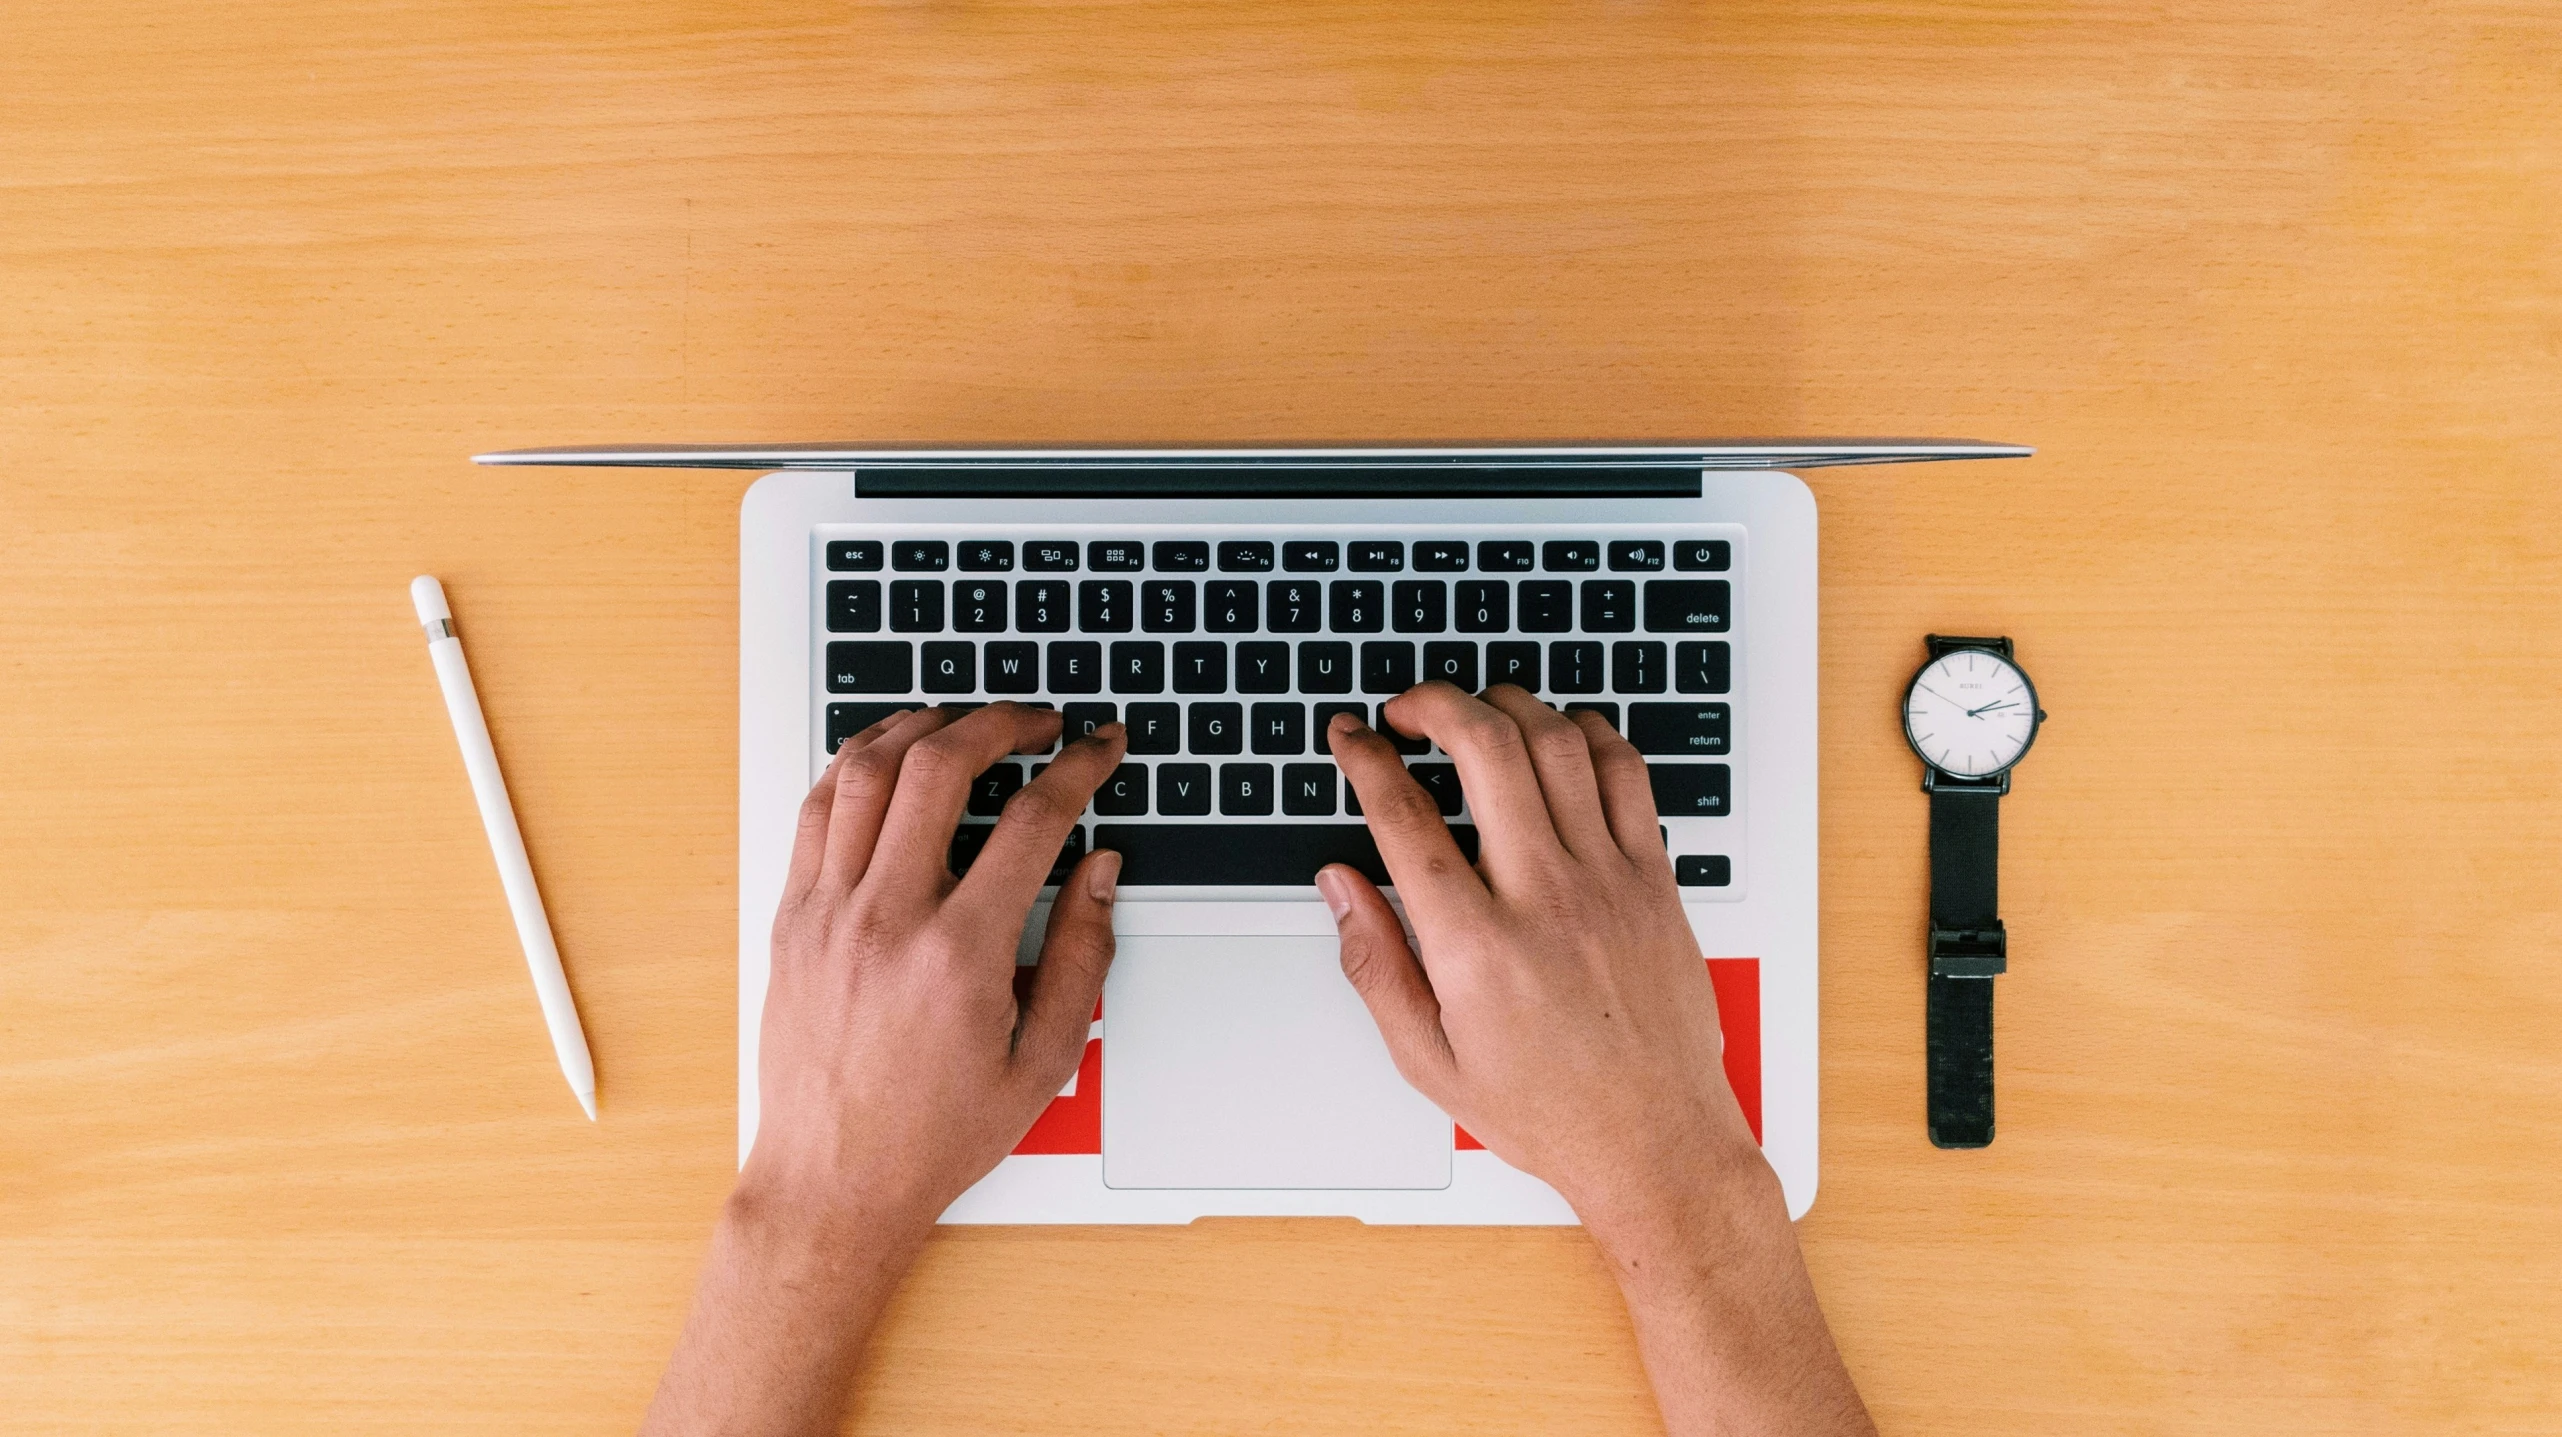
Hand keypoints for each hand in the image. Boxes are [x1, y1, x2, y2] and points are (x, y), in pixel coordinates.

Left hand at [644, 703, 1125, 1436]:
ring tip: (961, 722)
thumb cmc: (934, 1134)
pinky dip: (854, 766)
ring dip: (922, 726)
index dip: (1079, 769)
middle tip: (1037, 721)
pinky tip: (888, 760)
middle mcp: (886, 920)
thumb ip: (1081, 955)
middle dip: (1001, 721)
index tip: (1098, 749)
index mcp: (959, 955)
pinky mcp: (791, 918)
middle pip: (941, 766)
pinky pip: (815, 809)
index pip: (1032, 821)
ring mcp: (828, 912)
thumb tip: (1101, 871)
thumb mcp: (1043, 1061)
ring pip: (866, 770)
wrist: (833, 1183)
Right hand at [1315, 684, 1754, 1227]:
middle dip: (1434, 704)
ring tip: (1476, 712)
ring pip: (1558, 744)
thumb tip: (1340, 885)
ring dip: (1507, 705)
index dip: (1366, 759)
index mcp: (1476, 948)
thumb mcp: (1428, 1058)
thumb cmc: (1548, 1110)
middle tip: (1407, 709)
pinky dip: (1588, 734)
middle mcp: (1545, 901)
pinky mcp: (1656, 881)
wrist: (1655, 1142)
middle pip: (1486, 750)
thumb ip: (1375, 963)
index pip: (1405, 818)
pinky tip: (1559, 737)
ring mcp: (1609, 883)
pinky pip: (1626, 774)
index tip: (1350, 736)